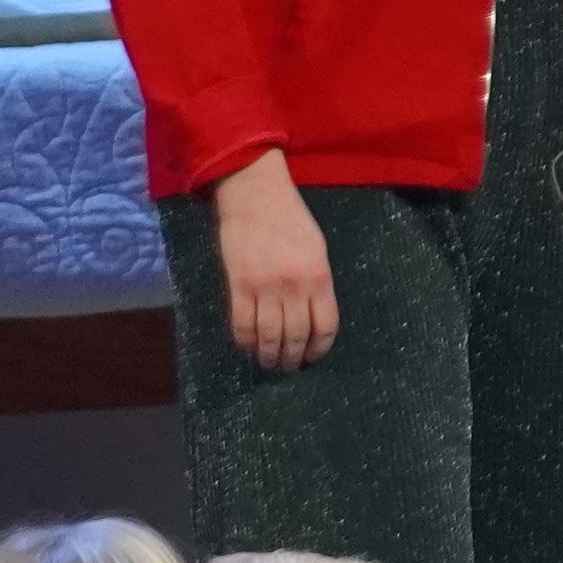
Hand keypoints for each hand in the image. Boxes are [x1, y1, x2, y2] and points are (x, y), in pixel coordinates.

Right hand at [212, 156, 334, 372]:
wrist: (255, 196)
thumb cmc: (291, 219)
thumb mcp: (317, 250)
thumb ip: (317, 283)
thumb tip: (312, 316)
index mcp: (319, 277)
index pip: (325, 326)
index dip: (319, 348)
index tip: (313, 356)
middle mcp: (294, 287)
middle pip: (295, 336)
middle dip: (293, 358)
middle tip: (289, 367)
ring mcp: (264, 288)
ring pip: (268, 336)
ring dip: (269, 356)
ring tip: (270, 364)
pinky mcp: (238, 286)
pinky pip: (241, 325)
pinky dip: (245, 342)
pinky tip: (249, 348)